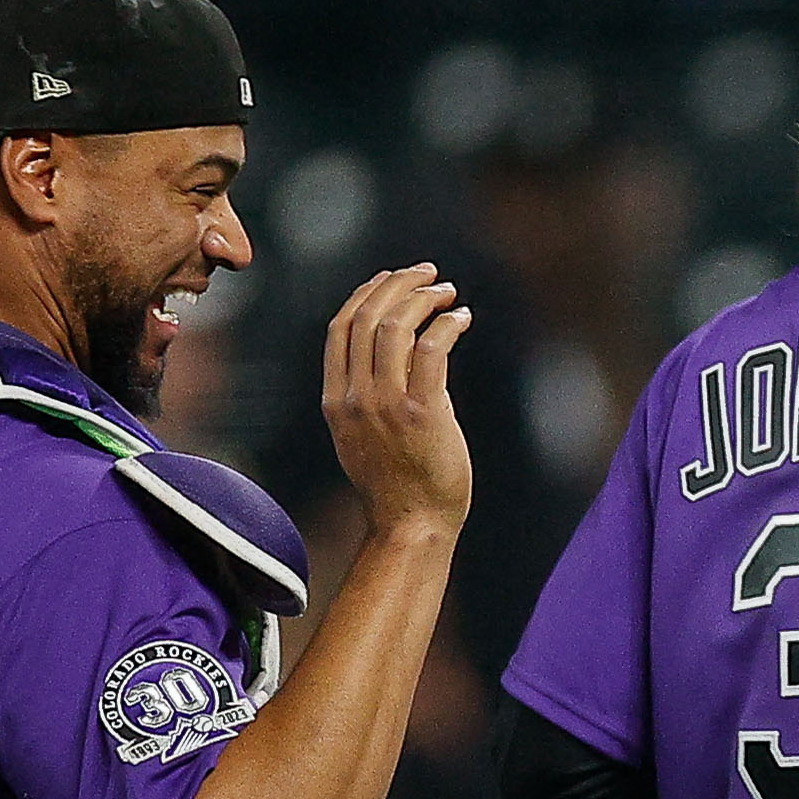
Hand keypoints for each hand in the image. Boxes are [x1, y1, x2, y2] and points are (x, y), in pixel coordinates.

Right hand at [321, 264, 472, 533]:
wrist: (411, 526)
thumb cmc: (397, 484)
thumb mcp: (362, 435)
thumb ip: (368, 395)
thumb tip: (403, 353)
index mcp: (335, 399)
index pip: (341, 328)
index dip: (365, 294)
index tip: (391, 278)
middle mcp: (354, 397)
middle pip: (368, 318)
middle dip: (398, 285)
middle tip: (428, 272)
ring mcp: (385, 405)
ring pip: (396, 327)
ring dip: (424, 299)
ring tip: (448, 291)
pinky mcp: (421, 414)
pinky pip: (431, 350)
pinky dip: (448, 325)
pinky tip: (463, 318)